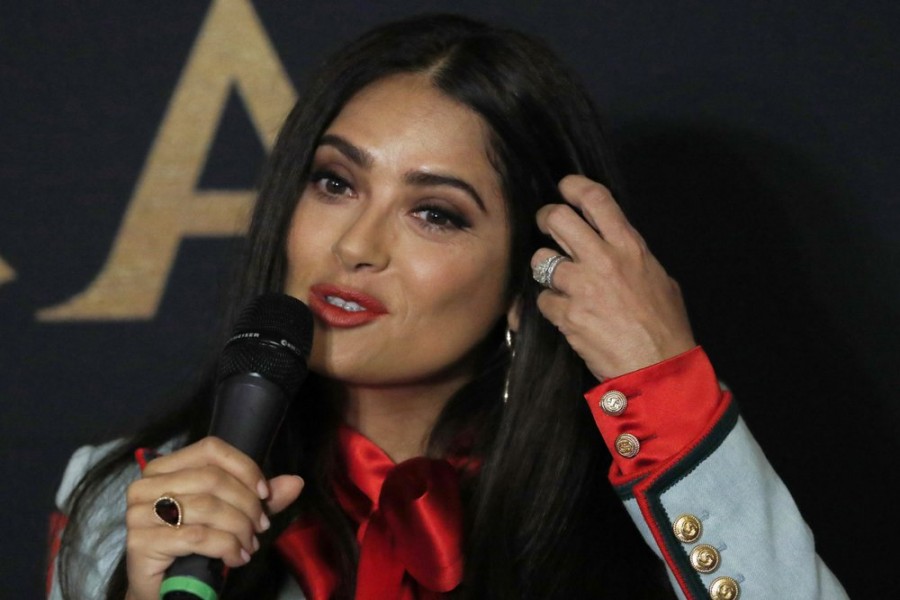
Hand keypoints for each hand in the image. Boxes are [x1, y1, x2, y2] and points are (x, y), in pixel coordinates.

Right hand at [123, 436, 303, 599]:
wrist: (162, 590)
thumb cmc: (194, 548)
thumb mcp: (232, 516)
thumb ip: (260, 498)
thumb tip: (296, 482)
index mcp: (165, 468)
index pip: (211, 449)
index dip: (244, 468)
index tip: (265, 493)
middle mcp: (147, 485)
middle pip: (212, 478)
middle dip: (247, 504)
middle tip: (261, 527)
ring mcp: (139, 512)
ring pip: (208, 507)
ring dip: (240, 528)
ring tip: (250, 545)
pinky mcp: (141, 542)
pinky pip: (199, 536)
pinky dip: (227, 547)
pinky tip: (237, 558)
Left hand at [532, 175, 695, 379]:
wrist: (659, 368)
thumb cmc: (665, 327)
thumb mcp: (659, 279)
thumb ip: (632, 257)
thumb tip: (615, 247)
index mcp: (630, 246)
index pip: (596, 199)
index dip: (574, 187)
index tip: (564, 187)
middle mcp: (603, 259)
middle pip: (557, 218)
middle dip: (545, 219)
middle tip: (545, 226)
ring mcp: (582, 286)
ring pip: (540, 259)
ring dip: (544, 269)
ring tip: (557, 281)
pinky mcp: (567, 314)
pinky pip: (542, 300)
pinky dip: (548, 306)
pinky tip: (563, 314)